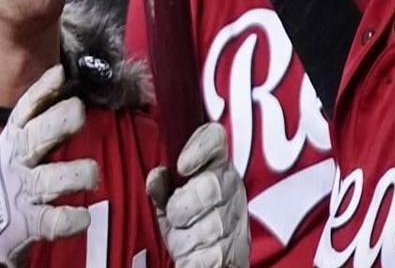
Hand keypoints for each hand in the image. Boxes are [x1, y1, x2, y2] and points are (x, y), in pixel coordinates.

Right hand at [0, 65, 95, 267]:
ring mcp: (22, 193)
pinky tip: (83, 217)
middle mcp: (16, 162)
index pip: (25, 110)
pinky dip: (67, 220)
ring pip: (46, 181)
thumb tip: (64, 76)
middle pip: (34, 139)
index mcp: (14, 139)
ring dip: (71, 175)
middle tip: (78, 111)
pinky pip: (50, 222)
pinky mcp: (28, 224)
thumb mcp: (18, 144)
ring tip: (92, 173)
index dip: (41, 91)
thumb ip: (41, 117)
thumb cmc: (13, 176)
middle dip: (56, 123)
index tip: (60, 74)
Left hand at [147, 122, 248, 267]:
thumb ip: (164, 187)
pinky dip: (193, 261)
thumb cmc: (193, 227)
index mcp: (218, 166)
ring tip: (186, 240)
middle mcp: (233, 189)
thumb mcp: (173, 203)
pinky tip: (193, 258)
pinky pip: (208, 258)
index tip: (181, 166)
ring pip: (207, 227)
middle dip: (183, 206)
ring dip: (185, 239)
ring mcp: (237, 221)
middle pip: (209, 187)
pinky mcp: (238, 255)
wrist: (218, 262)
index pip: (215, 139)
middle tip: (176, 217)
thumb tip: (156, 176)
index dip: (199, 147)